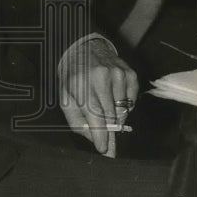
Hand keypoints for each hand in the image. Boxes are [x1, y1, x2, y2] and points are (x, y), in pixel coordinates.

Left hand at [58, 37, 137, 156]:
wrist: (84, 46)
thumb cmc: (72, 75)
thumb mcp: (65, 96)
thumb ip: (76, 120)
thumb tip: (94, 139)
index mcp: (81, 84)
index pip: (95, 116)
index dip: (101, 136)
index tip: (104, 150)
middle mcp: (101, 78)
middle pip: (111, 116)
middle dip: (108, 129)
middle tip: (105, 137)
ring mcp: (118, 74)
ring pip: (123, 110)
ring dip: (115, 115)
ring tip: (103, 104)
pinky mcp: (130, 74)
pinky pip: (132, 101)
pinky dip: (124, 105)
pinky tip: (113, 96)